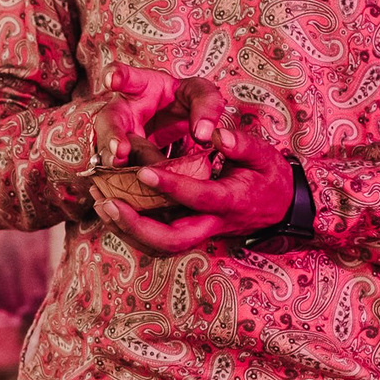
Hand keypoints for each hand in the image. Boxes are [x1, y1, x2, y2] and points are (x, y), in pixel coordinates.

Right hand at [79, 66, 228, 171]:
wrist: (177, 121)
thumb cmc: (185, 102)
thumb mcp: (201, 95)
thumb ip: (206, 107)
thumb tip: (204, 135)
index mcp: (141, 87)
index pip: (128, 78)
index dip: (117, 76)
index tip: (111, 79)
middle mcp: (124, 111)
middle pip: (109, 120)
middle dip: (111, 134)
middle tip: (118, 150)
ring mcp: (119, 137)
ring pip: (108, 149)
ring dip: (112, 161)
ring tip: (119, 169)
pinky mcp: (122, 159)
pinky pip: (117, 170)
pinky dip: (122, 179)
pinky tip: (127, 188)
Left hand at [94, 129, 294, 251]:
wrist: (279, 208)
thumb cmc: (268, 176)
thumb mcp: (264, 156)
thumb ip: (242, 144)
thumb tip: (217, 134)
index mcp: (231, 201)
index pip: (199, 197)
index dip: (171, 187)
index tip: (144, 172)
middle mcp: (212, 223)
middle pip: (171, 240)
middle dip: (136, 226)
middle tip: (108, 203)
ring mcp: (199, 233)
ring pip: (159, 245)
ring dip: (127, 229)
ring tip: (100, 202)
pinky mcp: (189, 233)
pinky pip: (156, 239)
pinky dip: (130, 228)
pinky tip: (109, 207)